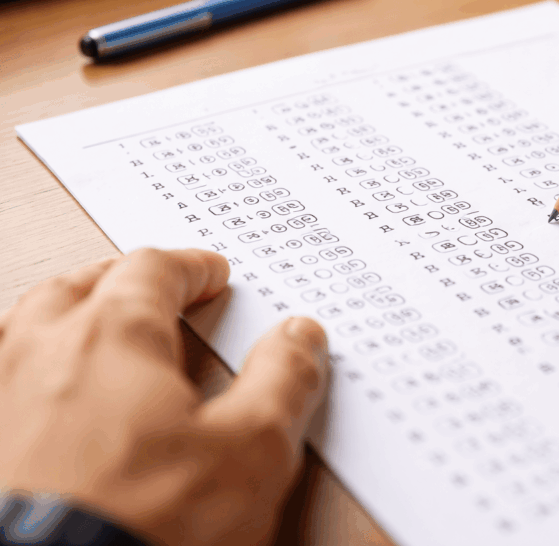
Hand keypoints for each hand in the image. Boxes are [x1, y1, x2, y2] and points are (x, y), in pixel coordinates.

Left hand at [0, 248, 328, 545]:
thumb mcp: (250, 452)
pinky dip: (24, 374)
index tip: (209, 274)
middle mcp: (37, 357)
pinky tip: (39, 400)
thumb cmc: (136, 530)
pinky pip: (0, 385)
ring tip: (85, 328)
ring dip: (61, 319)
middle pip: (75, 288)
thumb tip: (299, 339)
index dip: (190, 268)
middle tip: (147, 285)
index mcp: (109, 338)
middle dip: (117, 280)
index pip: (151, 271)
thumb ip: (281, 382)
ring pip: (21, 332)